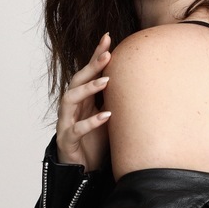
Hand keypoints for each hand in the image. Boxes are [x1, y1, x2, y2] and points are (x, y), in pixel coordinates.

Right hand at [56, 33, 111, 170]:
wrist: (82, 169)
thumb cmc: (95, 141)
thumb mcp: (109, 116)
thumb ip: (117, 100)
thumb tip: (141, 81)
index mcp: (83, 99)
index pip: (87, 72)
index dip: (96, 55)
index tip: (108, 37)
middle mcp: (73, 107)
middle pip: (77, 80)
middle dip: (91, 66)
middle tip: (107, 54)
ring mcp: (67, 122)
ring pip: (70, 99)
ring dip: (88, 88)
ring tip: (106, 80)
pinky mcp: (67, 139)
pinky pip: (76, 129)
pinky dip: (91, 122)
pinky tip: (106, 116)